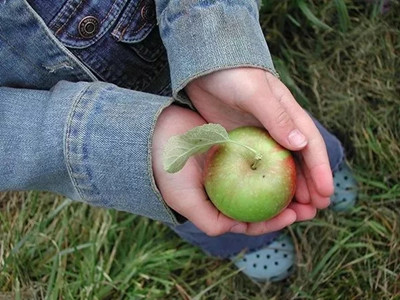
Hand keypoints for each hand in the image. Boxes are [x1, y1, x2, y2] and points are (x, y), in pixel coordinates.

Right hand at [152, 105, 297, 235]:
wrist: (157, 133)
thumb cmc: (168, 168)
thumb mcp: (184, 200)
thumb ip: (209, 221)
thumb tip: (240, 227)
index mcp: (218, 204)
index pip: (249, 220)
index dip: (271, 222)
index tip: (292, 216)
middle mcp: (227, 188)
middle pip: (262, 202)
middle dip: (287, 206)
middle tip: (311, 206)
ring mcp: (232, 168)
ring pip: (264, 180)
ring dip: (285, 184)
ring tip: (308, 185)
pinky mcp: (234, 147)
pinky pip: (259, 155)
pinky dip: (273, 160)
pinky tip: (290, 158)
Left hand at [185, 67, 333, 217]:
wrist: (204, 68)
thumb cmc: (231, 75)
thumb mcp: (253, 92)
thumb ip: (275, 116)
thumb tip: (301, 144)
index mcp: (288, 114)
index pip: (311, 145)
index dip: (320, 170)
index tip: (326, 194)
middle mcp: (278, 128)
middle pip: (299, 162)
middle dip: (310, 186)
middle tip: (314, 211)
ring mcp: (260, 137)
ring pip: (279, 168)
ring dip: (289, 189)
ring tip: (295, 212)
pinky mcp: (242, 142)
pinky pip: (257, 167)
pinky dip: (264, 183)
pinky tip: (264, 198)